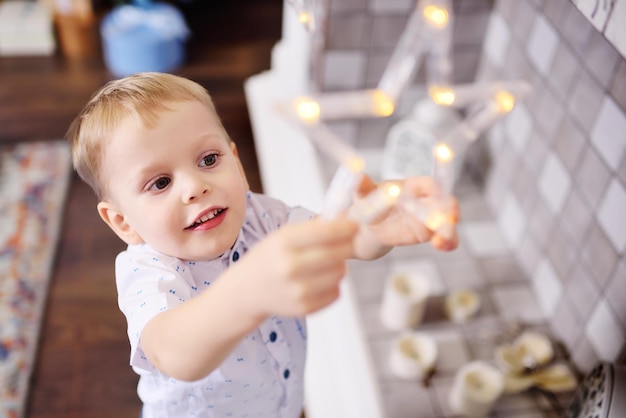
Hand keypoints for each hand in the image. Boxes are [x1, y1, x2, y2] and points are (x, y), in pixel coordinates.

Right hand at [237, 218, 357, 318]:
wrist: (248, 290)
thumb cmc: (270, 258)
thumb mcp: (283, 236)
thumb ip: (314, 228)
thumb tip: (346, 221)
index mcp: (284, 242)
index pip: (326, 232)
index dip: (346, 228)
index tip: (355, 226)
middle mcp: (290, 266)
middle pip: (338, 254)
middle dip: (349, 246)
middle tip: (350, 242)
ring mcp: (298, 290)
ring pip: (340, 273)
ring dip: (340, 266)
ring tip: (327, 263)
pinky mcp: (305, 308)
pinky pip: (336, 292)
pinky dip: (333, 284)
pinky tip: (319, 280)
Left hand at [355, 176, 458, 251]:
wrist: (368, 225)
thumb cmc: (368, 203)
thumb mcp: (363, 194)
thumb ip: (362, 185)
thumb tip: (358, 176)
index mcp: (413, 185)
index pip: (430, 185)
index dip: (437, 190)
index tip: (438, 197)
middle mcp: (425, 199)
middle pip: (444, 203)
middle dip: (448, 212)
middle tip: (449, 221)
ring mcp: (429, 217)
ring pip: (447, 222)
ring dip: (449, 231)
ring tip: (442, 241)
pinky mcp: (428, 233)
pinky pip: (443, 237)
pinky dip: (447, 242)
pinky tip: (442, 246)